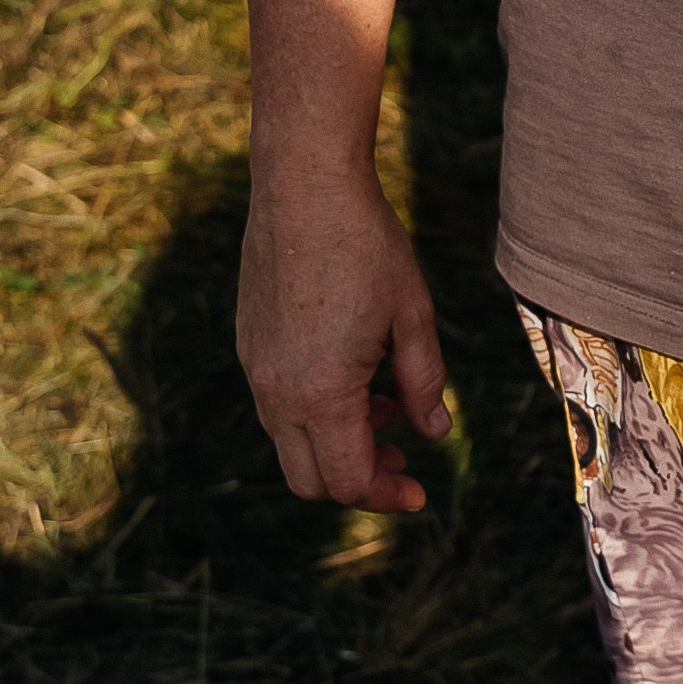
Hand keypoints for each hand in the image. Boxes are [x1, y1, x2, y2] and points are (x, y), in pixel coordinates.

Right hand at [237, 162, 450, 510]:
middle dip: (360, 481)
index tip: (420, 492)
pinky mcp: (249, 346)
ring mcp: (255, 370)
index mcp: (321, 392)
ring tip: (388, 409)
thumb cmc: (366, 244)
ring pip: (292, 444)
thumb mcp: (412, 315)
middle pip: (311, 479)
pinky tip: (356, 376)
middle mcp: (276, 392)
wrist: (303, 186)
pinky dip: (316, 413)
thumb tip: (433, 432)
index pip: (349, 480)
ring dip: (339, 444)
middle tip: (404, 461)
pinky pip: (278, 406)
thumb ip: (423, 382)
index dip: (387, 497)